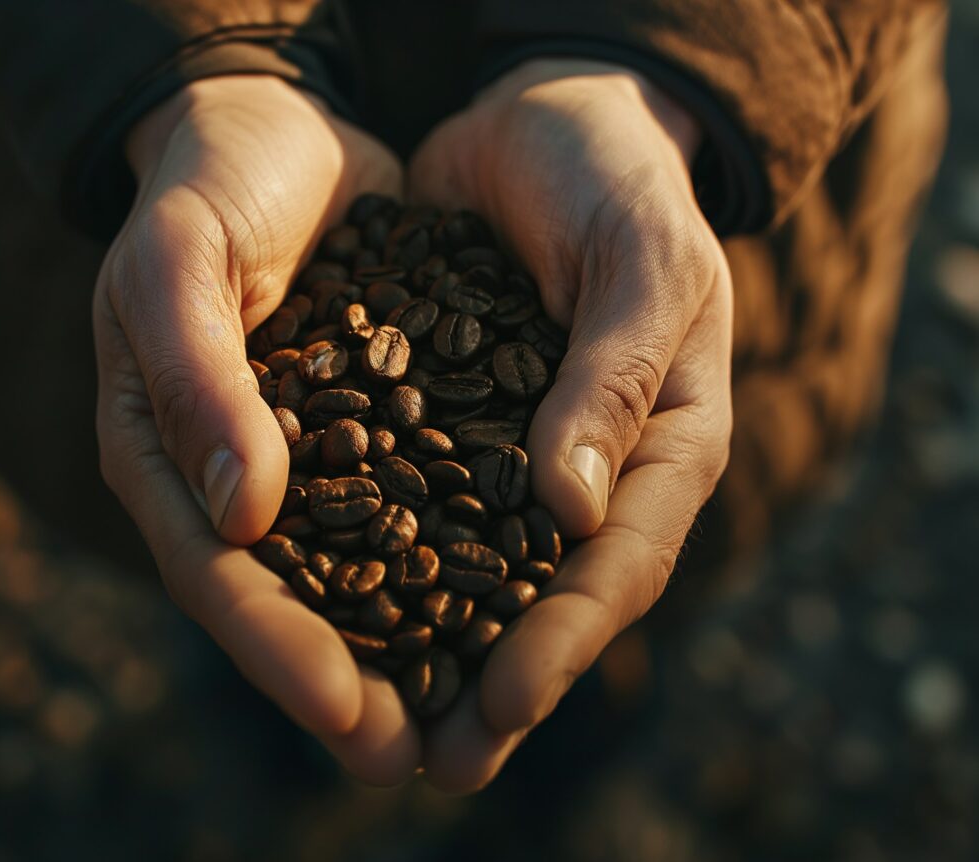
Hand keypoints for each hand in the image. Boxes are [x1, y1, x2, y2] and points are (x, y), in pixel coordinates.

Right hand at [92, 76, 418, 783]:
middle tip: (410, 758)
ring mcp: (301, 458)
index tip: (349, 714)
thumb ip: (197, 379)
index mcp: (165, 454)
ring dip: (404, 643)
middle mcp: (232, 475)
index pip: (219, 574)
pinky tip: (505, 597)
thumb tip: (243, 515)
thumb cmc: (204, 189)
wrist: (265, 127)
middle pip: (287, 599)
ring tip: (465, 714)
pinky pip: (407, 502)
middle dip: (346, 681)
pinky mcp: (368, 426)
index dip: (278, 649)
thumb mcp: (180, 265)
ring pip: (352, 569)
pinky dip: (446, 555)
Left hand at [408, 59, 733, 790]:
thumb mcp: (642, 259)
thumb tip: (571, 511)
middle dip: (491, 683)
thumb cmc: (619, 178)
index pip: (617, 564)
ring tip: (372, 719)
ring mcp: (512, 454)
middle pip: (541, 598)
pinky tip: (323, 604)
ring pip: (469, 568)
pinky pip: (408, 499)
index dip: (562, 640)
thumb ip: (617, 376)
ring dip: (424, 647)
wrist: (547, 121)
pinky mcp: (443, 421)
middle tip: (436, 764)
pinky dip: (373, 556)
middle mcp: (586, 470)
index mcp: (663, 446)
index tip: (501, 701)